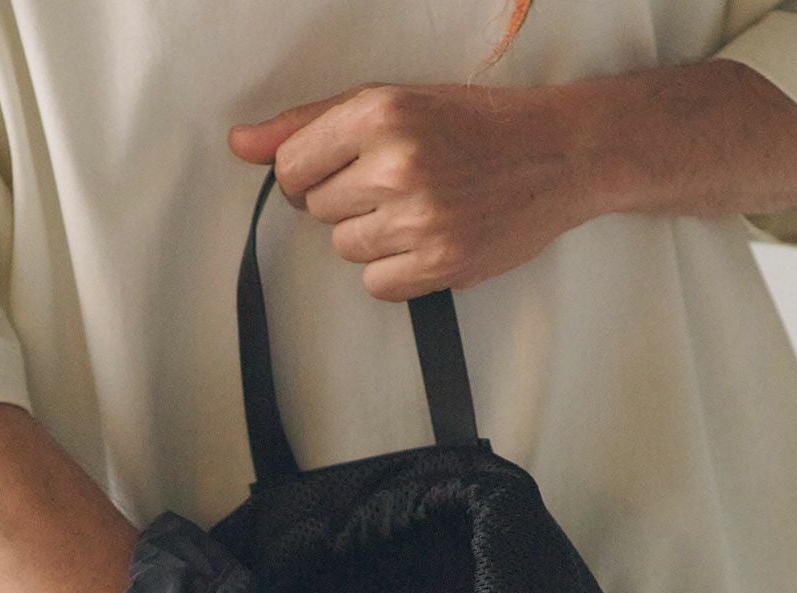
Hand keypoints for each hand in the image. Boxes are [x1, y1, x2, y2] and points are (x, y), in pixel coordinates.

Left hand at [226, 82, 592, 301]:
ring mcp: (419, 218)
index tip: (338, 172)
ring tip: (417, 211)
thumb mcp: (393, 103)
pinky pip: (377, 285)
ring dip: (372, 238)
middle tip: (398, 186)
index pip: (293, 166)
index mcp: (379, 113)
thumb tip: (240, 144)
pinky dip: (396, 272)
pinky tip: (427, 242)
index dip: (308, 175)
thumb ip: (310, 124)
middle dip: (348, 202)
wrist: (555, 154)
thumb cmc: (472, 126)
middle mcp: (396, 164)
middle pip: (320, 211)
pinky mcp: (441, 262)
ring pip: (346, 249)